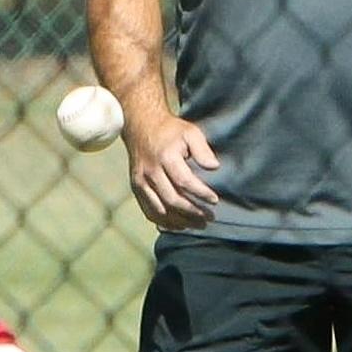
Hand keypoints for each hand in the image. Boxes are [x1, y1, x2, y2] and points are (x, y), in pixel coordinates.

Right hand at [126, 114, 220, 231]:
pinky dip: (164, 221)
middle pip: (172, 199)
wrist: (141, 125)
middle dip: (193, 212)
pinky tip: (178, 225)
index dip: (201, 193)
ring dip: (180, 221)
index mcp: (165, 157)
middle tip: (209, 218)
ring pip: (160, 209)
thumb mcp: (190, 132)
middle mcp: (150, 171)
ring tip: (197, 225)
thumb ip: (202, 149)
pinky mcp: (136, 188)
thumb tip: (214, 167)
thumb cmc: (170, 131)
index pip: (184, 181)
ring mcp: (141, 181)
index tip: (215, 200)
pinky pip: (149, 211)